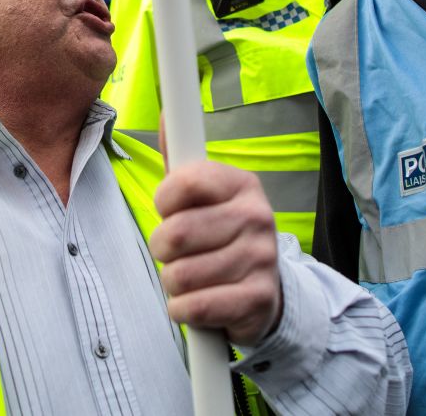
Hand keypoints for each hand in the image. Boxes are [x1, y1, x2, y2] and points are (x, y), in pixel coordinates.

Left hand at [150, 161, 282, 345]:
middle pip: (176, 233)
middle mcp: (257, 216)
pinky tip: (198, 301)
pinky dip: (182, 310)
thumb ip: (181, 160)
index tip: (169, 211)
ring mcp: (261, 258)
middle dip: (163, 249)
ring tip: (193, 277)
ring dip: (173, 283)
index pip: (184, 181)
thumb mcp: (203, 198)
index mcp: (241, 184)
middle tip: (178, 252)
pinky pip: (194, 307)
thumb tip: (168, 115)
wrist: (263, 293)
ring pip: (180, 275)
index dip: (164, 201)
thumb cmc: (220, 238)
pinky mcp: (258, 299)